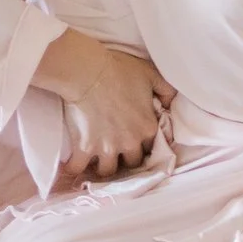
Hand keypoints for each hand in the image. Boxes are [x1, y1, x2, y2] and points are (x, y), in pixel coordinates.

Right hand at [36, 29, 172, 180]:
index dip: (143, 144)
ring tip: (97, 161)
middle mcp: (130, 143)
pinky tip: (73, 166)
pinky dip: (75, 169)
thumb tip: (169, 104)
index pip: (151, 147)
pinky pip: (78, 169)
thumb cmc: (119, 71)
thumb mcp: (151, 75)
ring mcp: (107, 148)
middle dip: (126, 158)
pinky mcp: (85, 149)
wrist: (88, 73)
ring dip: (103, 166)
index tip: (135, 141)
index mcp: (147, 128)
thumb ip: (165, 90)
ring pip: (108, 171)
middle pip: (131, 163)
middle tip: (117, 151)